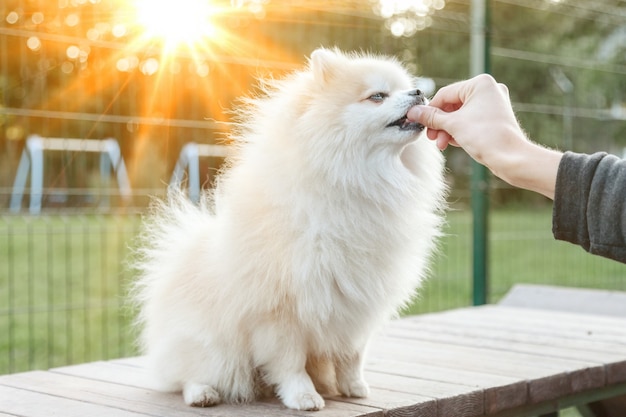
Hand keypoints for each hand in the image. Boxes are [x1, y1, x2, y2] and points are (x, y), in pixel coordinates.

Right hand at [407, 74, 561, 198]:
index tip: (418, 122)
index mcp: (480, 83)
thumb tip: (413, 112)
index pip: (445, 94)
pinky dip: (459, 131)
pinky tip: (452, 143)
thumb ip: (431, 117)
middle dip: (440, 123)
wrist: (510, 158)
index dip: (430, 110)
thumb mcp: (452, 125)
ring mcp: (493, 104)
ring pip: (460, 115)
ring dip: (448, 129)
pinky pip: (470, 121)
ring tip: (442, 144)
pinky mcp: (494, 118)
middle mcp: (489, 90)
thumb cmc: (485, 137)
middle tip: (431, 137)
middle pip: (453, 105)